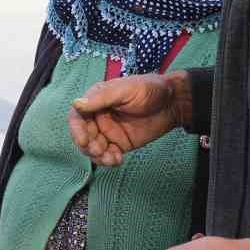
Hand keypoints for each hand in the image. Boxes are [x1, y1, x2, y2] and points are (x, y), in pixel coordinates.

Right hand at [69, 72, 190, 165]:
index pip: (78, 116)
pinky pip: (108, 155)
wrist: (173, 103)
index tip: (83, 140)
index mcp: (96, 100)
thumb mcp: (126, 90)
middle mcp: (99, 117)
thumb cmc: (150, 89)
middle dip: (88, 145)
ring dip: (97, 156)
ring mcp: (109, 131)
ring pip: (93, 148)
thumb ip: (102, 98)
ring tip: (111, 158)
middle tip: (99, 150)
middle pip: (83, 135)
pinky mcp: (120, 143)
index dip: (76, 129)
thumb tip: (76, 104)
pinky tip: (117, 160)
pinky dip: (109, 160)